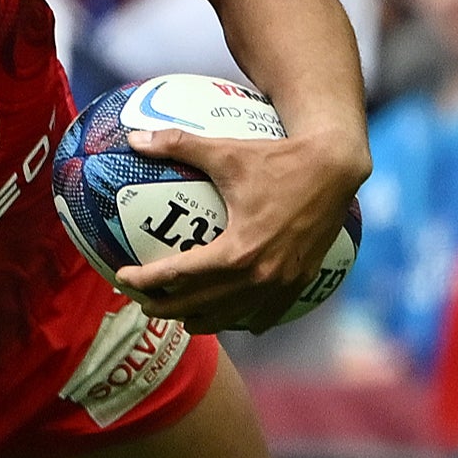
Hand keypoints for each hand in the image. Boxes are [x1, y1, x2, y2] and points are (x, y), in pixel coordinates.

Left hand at [115, 124, 367, 331]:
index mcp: (237, 251)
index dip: (144, 281)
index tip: (121, 278)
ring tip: (176, 313)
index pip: (177, 276)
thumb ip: (177, 144)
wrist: (335, 168)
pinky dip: (241, 319)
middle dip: (163, 308)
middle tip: (141, 301)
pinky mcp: (300, 282)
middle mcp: (260, 276)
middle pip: (197, 306)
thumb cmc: (278, 158)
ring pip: (229, 318)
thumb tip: (133, 138)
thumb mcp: (225, 151)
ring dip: (198, 319)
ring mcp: (282, 284)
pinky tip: (225, 318)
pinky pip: (264, 315)